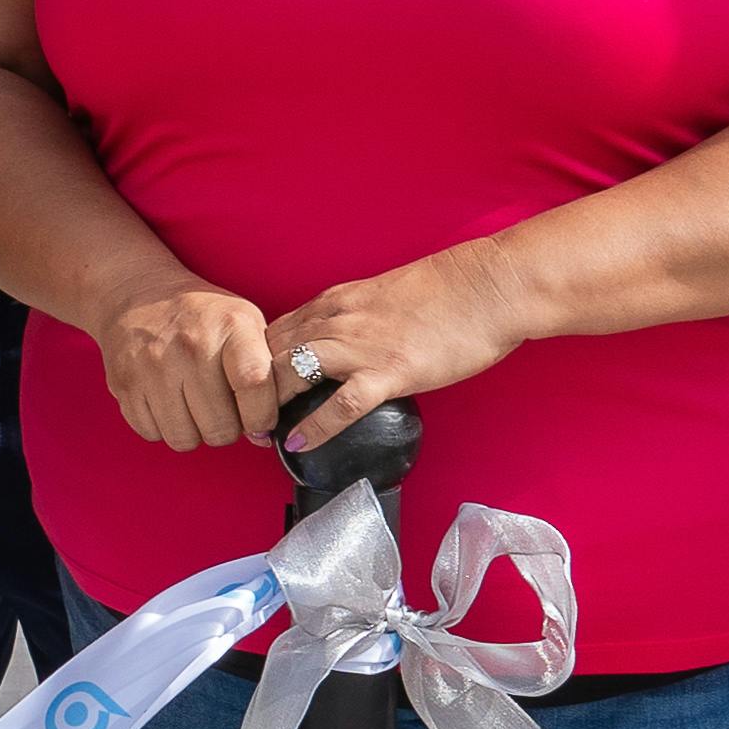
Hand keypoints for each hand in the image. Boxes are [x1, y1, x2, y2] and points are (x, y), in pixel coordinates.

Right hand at [100, 277, 283, 452]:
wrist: (138, 293)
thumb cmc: (202, 316)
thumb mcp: (246, 324)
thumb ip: (266, 374)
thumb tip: (263, 437)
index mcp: (230, 326)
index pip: (254, 385)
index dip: (262, 417)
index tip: (260, 421)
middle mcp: (190, 345)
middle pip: (220, 427)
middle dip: (227, 429)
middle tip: (222, 409)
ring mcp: (152, 366)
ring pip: (185, 439)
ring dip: (194, 432)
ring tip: (194, 405)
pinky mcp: (124, 384)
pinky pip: (152, 434)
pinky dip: (163, 427)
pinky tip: (167, 401)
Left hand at [259, 248, 537, 451]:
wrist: (488, 285)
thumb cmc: (444, 292)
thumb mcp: (380, 295)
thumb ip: (352, 317)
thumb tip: (338, 342)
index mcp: (334, 302)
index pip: (273, 331)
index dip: (252, 362)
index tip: (245, 388)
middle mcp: (337, 320)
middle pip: (270, 353)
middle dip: (248, 386)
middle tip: (240, 416)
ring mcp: (361, 347)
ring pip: (293, 372)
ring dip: (269, 405)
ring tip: (257, 433)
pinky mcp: (390, 371)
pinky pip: (342, 404)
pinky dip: (315, 426)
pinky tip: (298, 443)